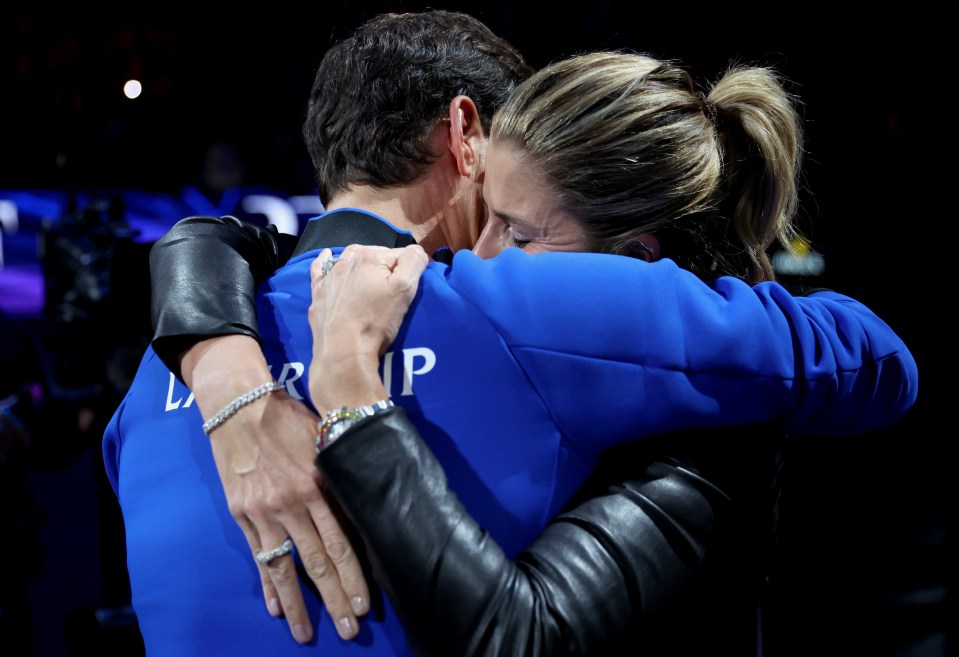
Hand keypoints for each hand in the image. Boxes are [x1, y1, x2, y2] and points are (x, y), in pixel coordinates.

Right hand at [182, 335, 369, 642]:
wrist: (239, 405)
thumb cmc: (290, 419)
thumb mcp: (324, 442)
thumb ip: (340, 476)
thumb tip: (365, 509)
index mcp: (317, 485)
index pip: (340, 543)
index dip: (354, 577)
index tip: (366, 605)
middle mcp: (290, 503)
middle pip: (317, 563)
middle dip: (335, 600)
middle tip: (349, 630)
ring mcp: (263, 511)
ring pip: (284, 567)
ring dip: (297, 605)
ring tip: (307, 633)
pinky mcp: (242, 513)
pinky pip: (258, 555)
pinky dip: (267, 583)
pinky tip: (275, 606)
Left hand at [308, 244, 427, 412]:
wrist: (343, 350)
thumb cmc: (377, 321)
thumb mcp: (404, 289)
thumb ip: (414, 262)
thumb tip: (416, 251)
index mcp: (370, 256)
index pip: (400, 255)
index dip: (408, 270)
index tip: (408, 289)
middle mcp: (346, 260)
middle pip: (376, 256)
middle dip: (386, 268)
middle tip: (391, 293)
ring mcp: (329, 277)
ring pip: (350, 260)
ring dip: (361, 266)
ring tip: (369, 282)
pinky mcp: (318, 293)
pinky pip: (320, 269)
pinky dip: (324, 262)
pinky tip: (326, 257)